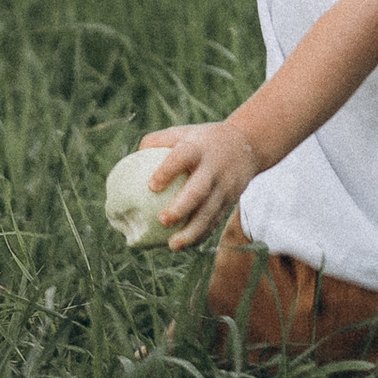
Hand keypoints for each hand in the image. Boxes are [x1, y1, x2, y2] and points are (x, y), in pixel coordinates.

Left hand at [140, 116, 260, 251]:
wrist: (248, 144)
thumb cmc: (202, 140)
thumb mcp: (183, 132)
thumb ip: (157, 142)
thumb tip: (129, 161)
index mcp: (198, 148)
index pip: (182, 157)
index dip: (167, 171)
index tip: (151, 186)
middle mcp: (213, 168)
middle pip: (199, 190)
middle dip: (182, 207)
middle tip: (162, 221)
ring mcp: (225, 186)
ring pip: (209, 212)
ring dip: (192, 231)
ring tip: (172, 246)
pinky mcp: (230, 200)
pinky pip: (215, 220)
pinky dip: (201, 234)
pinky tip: (184, 245)